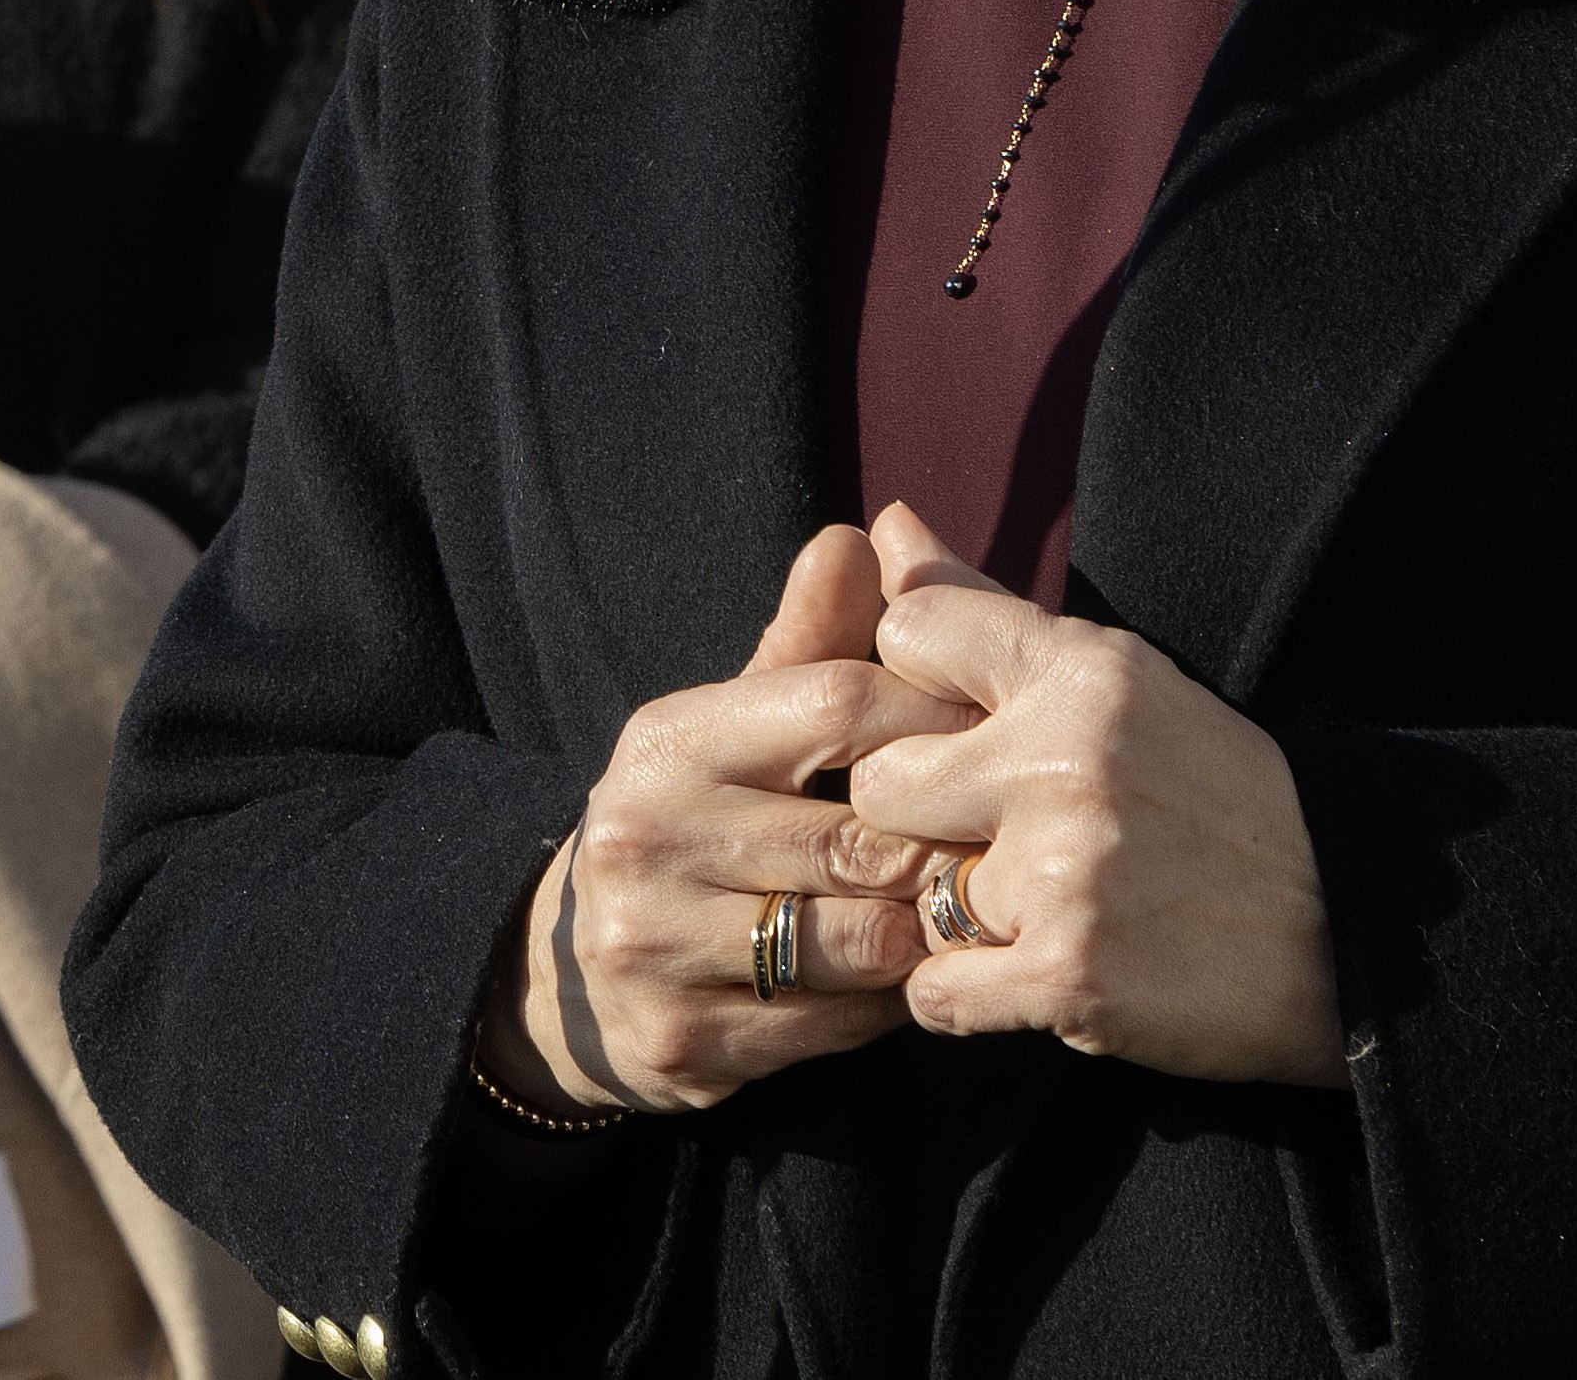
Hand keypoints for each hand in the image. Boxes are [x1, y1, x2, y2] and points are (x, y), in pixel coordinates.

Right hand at [482, 526, 973, 1116]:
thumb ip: (808, 643)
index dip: (936, 723)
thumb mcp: (732, 726)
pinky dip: (884, 1008)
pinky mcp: (682, 1040)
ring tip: (955, 920)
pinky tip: (895, 983)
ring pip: (858, 943)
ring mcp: (653, 945)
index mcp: (665, 742)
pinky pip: (835, 1026)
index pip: (835, 704)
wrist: (568, 974)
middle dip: (944, 850)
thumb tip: (866, 535)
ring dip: (924, 938)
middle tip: (1008, 853)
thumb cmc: (690, 825)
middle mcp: (644, 837)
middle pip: (860, 839)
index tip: (998, 742)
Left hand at [848, 499, 1342, 1086]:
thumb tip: (885, 522)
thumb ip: (987, 608)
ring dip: (954, 916)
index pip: (905, 632)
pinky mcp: (1068, 977)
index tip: (958, 732)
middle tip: (989, 842)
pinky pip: (933, 993)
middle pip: (879, 780)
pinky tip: (1033, 978)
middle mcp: (1064, 761)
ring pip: (908, 894)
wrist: (1358, 935)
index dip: (909, 690)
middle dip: (917, 819)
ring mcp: (1064, 873)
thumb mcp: (1123, 683)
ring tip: (1039, 913)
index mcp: (1085, 670)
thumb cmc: (1220, 798)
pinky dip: (967, 998)